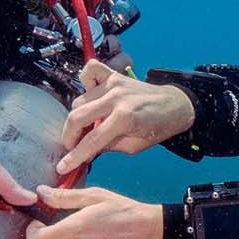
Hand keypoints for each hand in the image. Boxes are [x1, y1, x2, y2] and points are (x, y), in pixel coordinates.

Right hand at [56, 59, 195, 175]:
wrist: (175, 105)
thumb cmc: (157, 128)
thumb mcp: (134, 147)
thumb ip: (108, 147)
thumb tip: (86, 150)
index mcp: (124, 119)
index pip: (91, 141)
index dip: (74, 156)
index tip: (63, 166)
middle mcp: (115, 99)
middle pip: (77, 118)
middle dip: (69, 137)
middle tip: (71, 147)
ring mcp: (113, 84)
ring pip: (79, 101)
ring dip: (77, 117)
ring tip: (84, 128)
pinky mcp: (113, 76)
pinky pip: (90, 71)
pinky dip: (85, 82)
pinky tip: (89, 96)